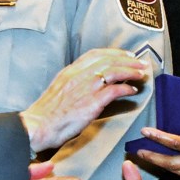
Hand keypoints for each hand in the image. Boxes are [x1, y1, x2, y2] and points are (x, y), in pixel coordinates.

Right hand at [22, 48, 149, 151]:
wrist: (38, 126)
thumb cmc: (46, 114)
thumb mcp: (58, 89)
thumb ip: (74, 82)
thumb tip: (90, 81)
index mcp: (69, 71)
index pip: (95, 54)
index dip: (113, 53)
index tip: (126, 55)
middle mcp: (78, 75)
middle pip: (108, 60)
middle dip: (127, 60)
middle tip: (140, 63)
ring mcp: (85, 88)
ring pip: (114, 72)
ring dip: (130, 71)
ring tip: (141, 74)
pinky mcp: (91, 103)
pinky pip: (114, 91)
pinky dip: (126, 89)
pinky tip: (133, 91)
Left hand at [133, 92, 179, 179]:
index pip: (176, 142)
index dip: (158, 137)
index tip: (145, 132)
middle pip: (171, 163)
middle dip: (152, 158)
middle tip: (138, 152)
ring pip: (179, 172)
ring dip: (163, 166)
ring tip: (152, 160)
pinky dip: (179, 173)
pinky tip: (175, 169)